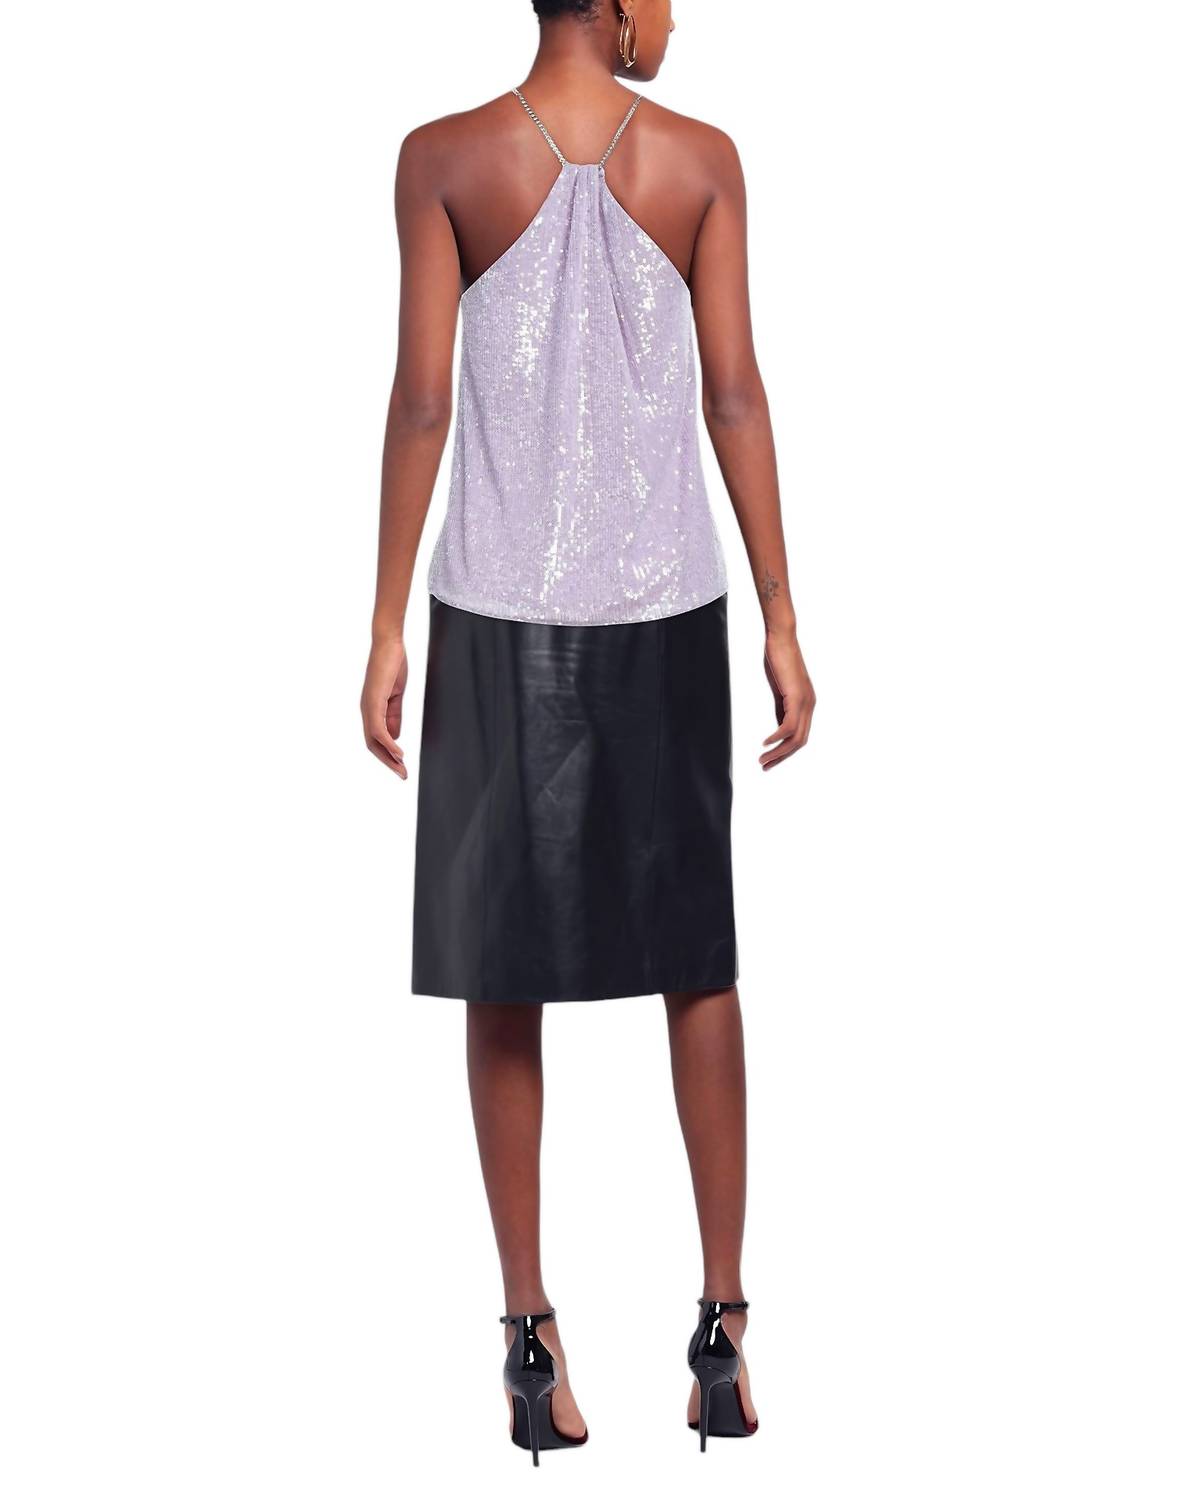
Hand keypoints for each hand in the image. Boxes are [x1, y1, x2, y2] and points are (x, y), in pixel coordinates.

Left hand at [361, 637, 408, 779]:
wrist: (389, 643)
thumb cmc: (393, 665)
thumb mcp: (396, 695)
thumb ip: (395, 715)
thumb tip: (395, 737)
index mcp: (372, 709)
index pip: (376, 739)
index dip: (387, 755)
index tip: (401, 767)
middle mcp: (366, 711)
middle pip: (372, 745)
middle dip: (388, 762)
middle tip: (403, 775)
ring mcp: (368, 707)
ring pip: (374, 741)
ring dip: (388, 758)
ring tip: (402, 769)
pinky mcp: (373, 702)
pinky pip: (379, 729)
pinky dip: (389, 743)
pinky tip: (399, 752)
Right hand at [760, 636, 815, 769]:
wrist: (781, 637)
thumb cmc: (778, 659)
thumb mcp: (779, 690)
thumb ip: (781, 708)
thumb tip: (778, 728)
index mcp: (807, 704)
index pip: (800, 736)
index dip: (785, 751)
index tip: (769, 760)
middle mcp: (810, 705)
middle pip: (800, 741)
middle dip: (782, 757)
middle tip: (765, 766)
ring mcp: (805, 701)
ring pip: (796, 737)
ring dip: (778, 752)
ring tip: (763, 760)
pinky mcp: (796, 696)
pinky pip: (789, 725)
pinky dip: (777, 737)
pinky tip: (765, 743)